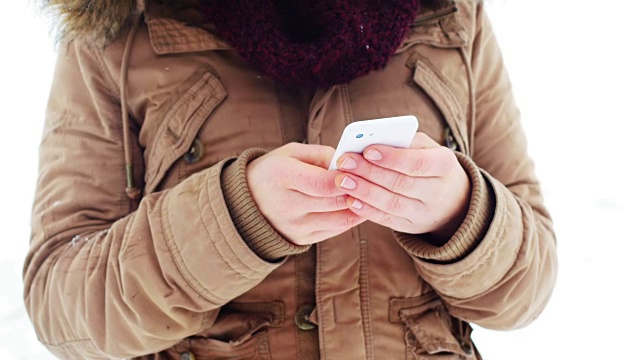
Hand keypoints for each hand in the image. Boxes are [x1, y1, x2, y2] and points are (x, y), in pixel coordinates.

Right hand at [247, 143, 364, 245]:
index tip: (361, 169)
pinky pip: (336, 229)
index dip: (346, 178)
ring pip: (341, 219)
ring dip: (359, 205)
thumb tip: (351, 162)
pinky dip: (350, 217)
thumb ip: (322, 154)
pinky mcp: (302, 239)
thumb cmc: (274, 171)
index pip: (323, 183)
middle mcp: (286, 206)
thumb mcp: (291, 153)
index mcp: (281, 177)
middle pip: (335, 201)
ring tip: (370, 192)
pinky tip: (356, 205)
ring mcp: (294, 226)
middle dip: (358, 190)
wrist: (246, 204)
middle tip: (375, 179)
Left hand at [334, 132, 470, 239]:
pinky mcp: (410, 226)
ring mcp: (424, 212)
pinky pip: (387, 219)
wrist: (451, 200)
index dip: (392, 158)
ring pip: (392, 203)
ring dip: (364, 192)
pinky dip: (367, 210)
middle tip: (344, 162)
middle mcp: (437, 192)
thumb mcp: (426, 148)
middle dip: (369, 172)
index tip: (367, 150)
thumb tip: (370, 141)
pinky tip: (350, 200)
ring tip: (343, 180)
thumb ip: (403, 142)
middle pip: (401, 183)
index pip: (417, 162)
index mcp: (444, 165)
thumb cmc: (429, 163)